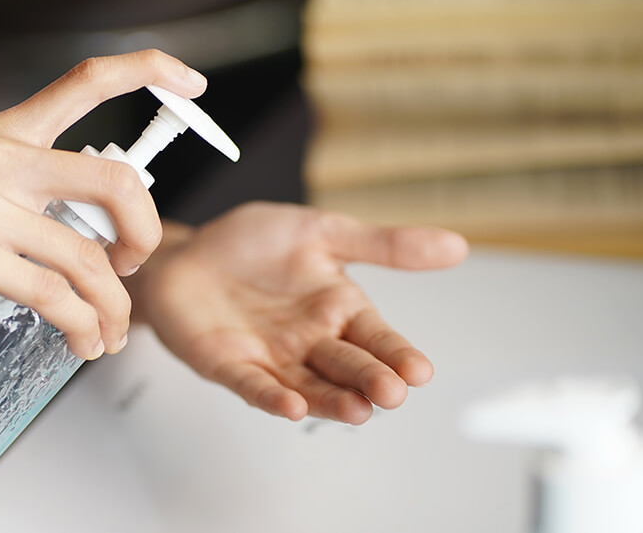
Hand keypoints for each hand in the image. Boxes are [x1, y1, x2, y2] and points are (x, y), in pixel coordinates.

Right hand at [0, 50, 207, 358]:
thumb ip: (18, 187)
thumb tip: (81, 226)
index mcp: (2, 132)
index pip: (87, 79)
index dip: (150, 70)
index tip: (192, 83)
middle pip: (117, 181)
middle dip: (147, 233)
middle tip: (136, 265)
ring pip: (89, 259)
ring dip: (113, 307)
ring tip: (108, 333)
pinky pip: (53, 296)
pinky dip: (81, 326)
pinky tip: (80, 341)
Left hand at [129, 202, 467, 423]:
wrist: (186, 251)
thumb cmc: (250, 244)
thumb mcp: (322, 232)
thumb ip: (384, 245)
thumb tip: (456, 245)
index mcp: (338, 310)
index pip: (377, 338)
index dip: (397, 354)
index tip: (419, 370)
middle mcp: (310, 341)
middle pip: (347, 367)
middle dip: (370, 381)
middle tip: (392, 393)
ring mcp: (271, 358)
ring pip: (309, 386)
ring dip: (332, 401)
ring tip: (357, 410)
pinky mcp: (230, 365)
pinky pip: (253, 386)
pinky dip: (272, 397)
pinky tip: (292, 406)